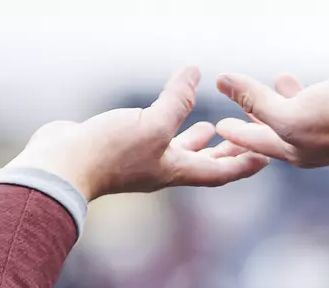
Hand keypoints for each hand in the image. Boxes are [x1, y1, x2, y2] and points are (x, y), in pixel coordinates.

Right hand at [7, 66, 267, 200]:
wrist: (61, 166)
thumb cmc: (109, 152)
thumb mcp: (153, 124)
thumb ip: (177, 100)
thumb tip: (196, 73)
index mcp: (176, 172)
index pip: (221, 173)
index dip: (246, 164)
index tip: (267, 156)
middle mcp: (163, 170)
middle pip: (205, 166)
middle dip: (228, 153)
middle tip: (249, 139)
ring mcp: (143, 161)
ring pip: (180, 154)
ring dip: (199, 143)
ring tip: (214, 127)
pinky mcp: (124, 150)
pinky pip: (157, 139)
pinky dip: (170, 128)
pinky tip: (169, 113)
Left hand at [215, 73, 328, 169]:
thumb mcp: (288, 112)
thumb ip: (255, 98)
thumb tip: (222, 81)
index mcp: (292, 152)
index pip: (254, 142)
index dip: (236, 133)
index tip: (220, 127)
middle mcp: (309, 148)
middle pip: (275, 134)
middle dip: (257, 123)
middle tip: (240, 115)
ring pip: (300, 117)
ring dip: (285, 101)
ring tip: (278, 81)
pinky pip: (321, 105)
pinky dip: (311, 92)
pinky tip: (312, 78)